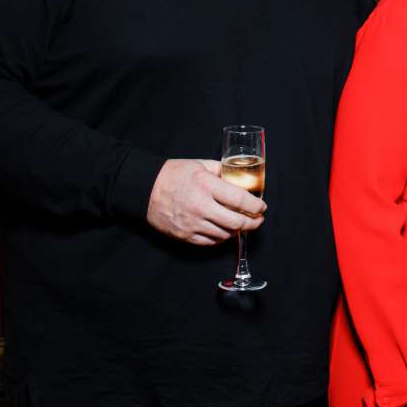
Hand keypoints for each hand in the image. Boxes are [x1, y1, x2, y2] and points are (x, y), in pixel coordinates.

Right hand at [145, 158, 265, 244]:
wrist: (144, 189)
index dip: (256, 206)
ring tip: (241, 224)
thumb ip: (222, 170)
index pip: (240, 200)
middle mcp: (201, 206)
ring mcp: (192, 223)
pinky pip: (210, 242)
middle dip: (253, 223)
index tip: (262, 207)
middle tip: (258, 219)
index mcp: (206, 186)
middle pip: (236, 222)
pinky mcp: (184, 234)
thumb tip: (242, 177)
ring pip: (225, 234)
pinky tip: (224, 231)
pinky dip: (221, 237)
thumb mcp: (200, 165)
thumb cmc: (173, 174)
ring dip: (237, 231)